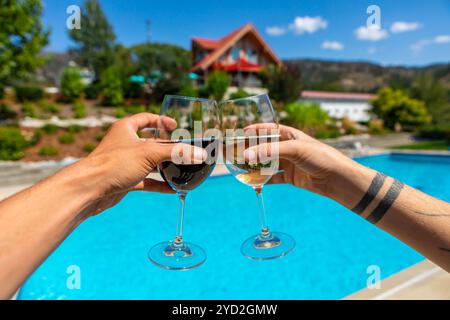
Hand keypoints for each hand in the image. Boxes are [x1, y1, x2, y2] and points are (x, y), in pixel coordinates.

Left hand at [74, 113, 204, 218]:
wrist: (88, 190)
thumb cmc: (114, 164)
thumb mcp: (149, 153)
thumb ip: (177, 153)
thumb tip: (200, 155)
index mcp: (126, 129)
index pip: (146, 119)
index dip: (161, 120)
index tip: (175, 125)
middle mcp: (124, 144)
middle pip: (151, 143)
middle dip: (168, 147)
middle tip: (185, 150)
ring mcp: (124, 163)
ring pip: (149, 163)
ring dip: (165, 167)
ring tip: (183, 169)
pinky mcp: (124, 180)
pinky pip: (146, 181)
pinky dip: (159, 184)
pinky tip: (174, 188)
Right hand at [244, 124, 362, 198]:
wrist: (336, 179)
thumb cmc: (320, 157)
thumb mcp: (294, 149)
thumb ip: (270, 151)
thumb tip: (247, 155)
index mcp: (290, 134)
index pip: (268, 129)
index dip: (254, 130)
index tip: (239, 132)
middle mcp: (287, 147)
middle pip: (264, 147)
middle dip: (251, 150)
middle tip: (235, 152)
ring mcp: (288, 162)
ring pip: (266, 163)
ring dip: (254, 166)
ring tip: (240, 168)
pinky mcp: (290, 177)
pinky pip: (272, 177)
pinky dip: (262, 180)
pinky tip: (252, 182)